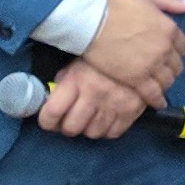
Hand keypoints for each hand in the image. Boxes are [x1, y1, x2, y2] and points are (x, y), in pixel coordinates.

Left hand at [37, 64, 151, 139]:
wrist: (139, 50)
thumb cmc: (103, 57)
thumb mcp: (78, 63)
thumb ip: (65, 81)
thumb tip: (53, 100)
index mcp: (76, 80)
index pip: (52, 112)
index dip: (46, 121)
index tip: (48, 121)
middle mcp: (94, 95)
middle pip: (71, 128)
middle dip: (67, 127)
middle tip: (70, 120)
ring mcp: (114, 104)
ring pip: (92, 133)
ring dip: (88, 128)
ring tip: (90, 118)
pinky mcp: (131, 111)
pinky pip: (113, 133)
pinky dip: (107, 130)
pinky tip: (106, 119)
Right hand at [84, 0, 184, 93]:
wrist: (92, 22)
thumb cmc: (116, 6)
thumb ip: (168, 0)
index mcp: (169, 29)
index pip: (182, 46)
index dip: (176, 51)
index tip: (170, 54)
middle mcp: (165, 49)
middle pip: (176, 65)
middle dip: (171, 68)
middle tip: (163, 71)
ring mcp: (152, 65)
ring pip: (167, 80)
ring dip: (165, 83)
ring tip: (159, 85)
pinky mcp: (137, 79)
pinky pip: (153, 93)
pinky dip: (158, 99)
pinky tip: (158, 103)